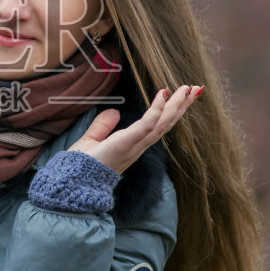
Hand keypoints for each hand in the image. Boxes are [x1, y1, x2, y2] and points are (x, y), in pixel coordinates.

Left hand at [68, 85, 202, 173]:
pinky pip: (146, 125)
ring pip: (162, 122)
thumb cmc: (82, 166)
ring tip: (187, 89)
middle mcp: (139, 145)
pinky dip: (156, 110)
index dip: (170, 110)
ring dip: (176, 105)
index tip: (180, 94)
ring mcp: (135, 145)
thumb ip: (103, 126)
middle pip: (166, 122)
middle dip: (182, 105)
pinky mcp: (126, 143)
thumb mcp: (92, 140)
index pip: (157, 125)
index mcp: (133, 144)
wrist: (74, 182)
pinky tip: (162, 95)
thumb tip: (114, 112)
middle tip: (196, 89)